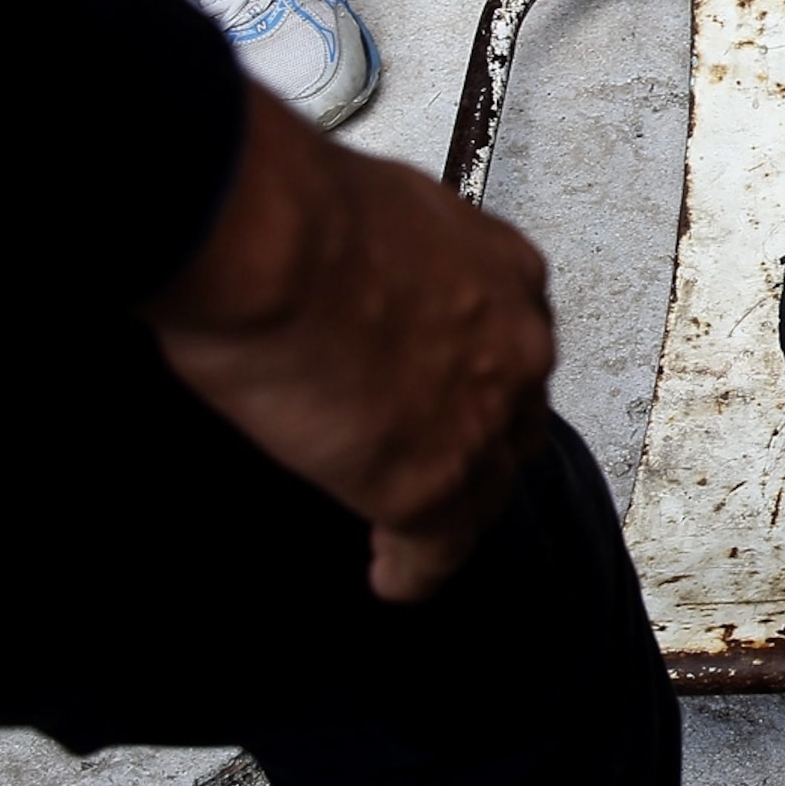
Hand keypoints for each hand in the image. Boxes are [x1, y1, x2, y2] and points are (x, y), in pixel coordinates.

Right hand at [144, 86, 557, 602]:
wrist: (269, 235)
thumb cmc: (294, 205)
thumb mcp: (374, 211)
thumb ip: (389, 253)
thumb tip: (353, 265)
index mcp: (505, 271)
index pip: (509, 346)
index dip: (478, 380)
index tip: (452, 396)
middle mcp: (516, 344)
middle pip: (512, 421)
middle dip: (477, 447)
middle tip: (437, 465)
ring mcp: (479, 418)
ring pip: (484, 488)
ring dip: (450, 513)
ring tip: (415, 535)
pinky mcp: (430, 480)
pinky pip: (437, 546)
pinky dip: (413, 570)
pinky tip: (396, 580)